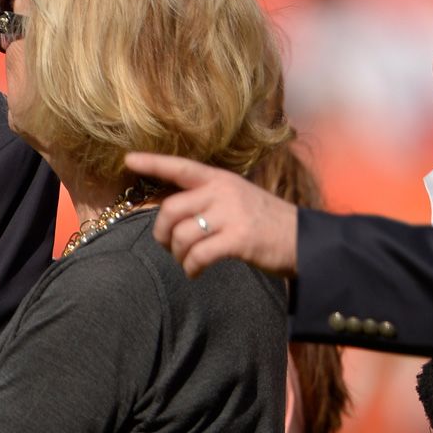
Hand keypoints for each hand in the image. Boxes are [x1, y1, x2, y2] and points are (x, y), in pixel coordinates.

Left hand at [134, 152, 298, 278]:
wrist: (305, 241)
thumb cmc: (264, 223)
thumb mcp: (236, 199)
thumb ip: (206, 200)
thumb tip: (169, 213)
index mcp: (220, 180)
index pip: (181, 167)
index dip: (153, 163)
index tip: (128, 159)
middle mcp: (223, 192)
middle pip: (169, 210)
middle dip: (161, 233)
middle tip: (168, 247)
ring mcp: (231, 214)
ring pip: (181, 235)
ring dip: (177, 255)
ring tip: (188, 262)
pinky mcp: (238, 239)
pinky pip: (198, 255)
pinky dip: (191, 268)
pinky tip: (196, 272)